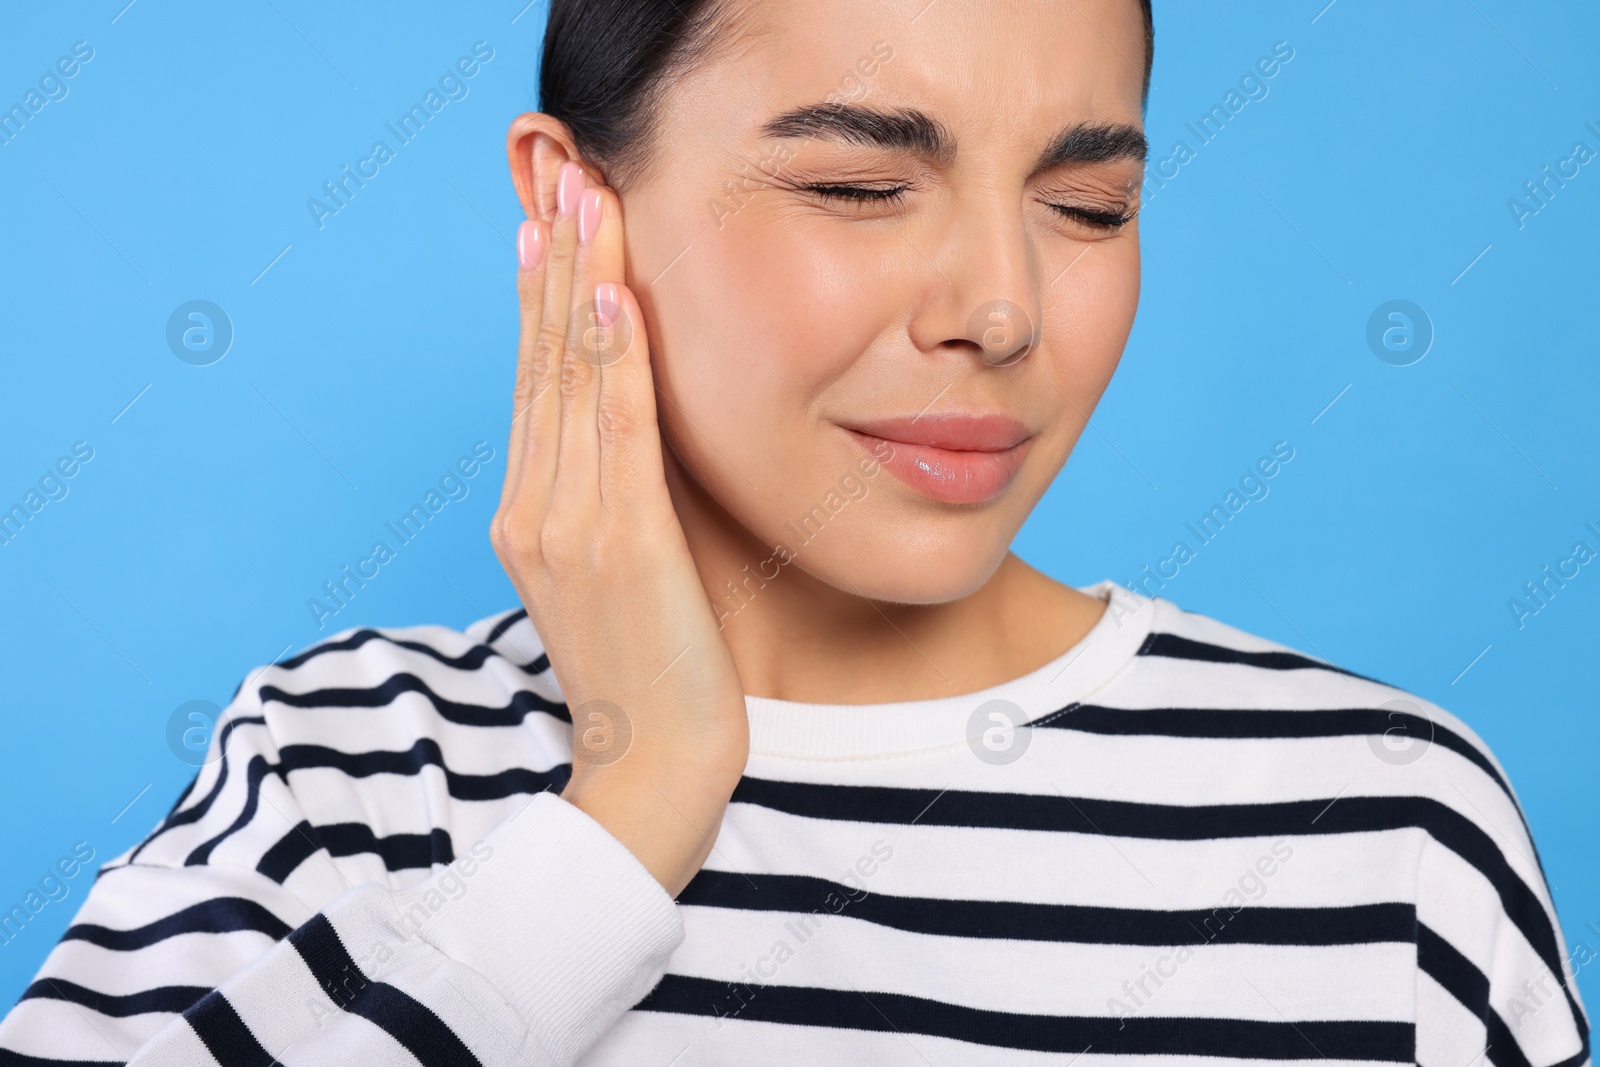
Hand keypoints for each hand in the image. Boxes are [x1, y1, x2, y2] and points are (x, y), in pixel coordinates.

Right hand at [491, 157, 748, 898]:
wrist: (649, 775)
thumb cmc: (650, 680)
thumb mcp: (618, 578)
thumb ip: (610, 505)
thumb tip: (635, 438)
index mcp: (530, 517)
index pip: (536, 385)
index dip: (542, 299)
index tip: (551, 222)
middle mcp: (535, 511)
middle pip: (543, 365)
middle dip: (555, 264)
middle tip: (563, 174)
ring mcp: (570, 527)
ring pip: (572, 382)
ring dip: (581, 283)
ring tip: (585, 200)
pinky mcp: (621, 547)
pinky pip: (617, 433)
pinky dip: (614, 360)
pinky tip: (614, 297)